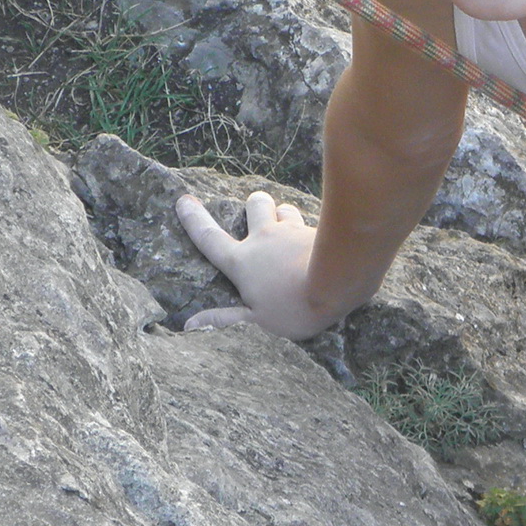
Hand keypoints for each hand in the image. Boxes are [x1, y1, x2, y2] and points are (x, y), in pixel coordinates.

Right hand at [176, 190, 333, 338]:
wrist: (340, 281)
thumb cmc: (295, 308)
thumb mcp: (257, 323)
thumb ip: (225, 321)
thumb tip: (190, 324)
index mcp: (243, 261)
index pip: (209, 238)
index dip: (194, 220)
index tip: (184, 200)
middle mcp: (265, 238)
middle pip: (255, 206)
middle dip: (255, 204)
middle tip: (258, 208)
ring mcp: (293, 230)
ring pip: (285, 209)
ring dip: (284, 214)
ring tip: (290, 228)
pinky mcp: (320, 229)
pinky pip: (313, 221)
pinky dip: (312, 228)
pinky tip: (323, 241)